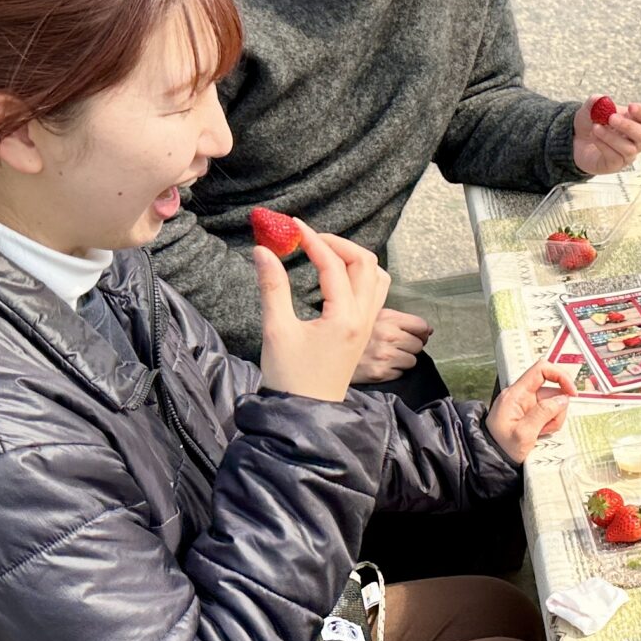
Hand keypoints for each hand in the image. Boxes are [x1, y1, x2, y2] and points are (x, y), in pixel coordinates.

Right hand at [255, 226, 386, 402]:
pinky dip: (359, 276)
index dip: (312, 240)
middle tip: (308, 237)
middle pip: (366, 263)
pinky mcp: (364, 332)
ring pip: (376, 277)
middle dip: (338, 243)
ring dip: (354, 258)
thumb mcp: (277, 329)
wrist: (305, 414)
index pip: (334, 265)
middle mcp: (364, 319)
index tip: (292, 226)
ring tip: (323, 253)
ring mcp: (368, 326)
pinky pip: (374, 293)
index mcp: (344, 317)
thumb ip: (273, 286)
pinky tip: (334, 277)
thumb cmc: (290, 377)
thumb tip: (264, 250)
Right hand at [352, 307, 433, 383]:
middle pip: (419, 344)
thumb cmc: (351, 335)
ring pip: (412, 360)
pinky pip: (400, 373)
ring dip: (403, 360)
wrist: (327, 355)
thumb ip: (398, 320)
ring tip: (387, 356)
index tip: (419, 335)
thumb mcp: (371, 316)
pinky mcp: (380, 372)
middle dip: (411, 346)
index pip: (421, 326)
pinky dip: (394, 371)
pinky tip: (381, 365)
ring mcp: (385, 355)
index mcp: (386, 318)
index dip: (423, 332)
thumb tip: (429, 329)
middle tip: (396, 347)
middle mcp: (387, 335)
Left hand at [486, 358, 572, 462]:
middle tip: (548, 426)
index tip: (571, 391)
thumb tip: (562, 399)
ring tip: (541, 432)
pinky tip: (541, 432)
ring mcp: (527, 404)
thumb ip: (543, 413)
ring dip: (554, 419)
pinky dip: (550, 423)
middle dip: (557, 409)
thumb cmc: (501, 447)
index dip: (560, 376)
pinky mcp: (531, 413)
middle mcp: (522, 395)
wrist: (491, 459)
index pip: (541, 369)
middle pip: (552, 390)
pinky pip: (549, 412)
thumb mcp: (523, 434)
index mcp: (516, 394)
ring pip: (553, 403)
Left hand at [573, 98, 640, 174]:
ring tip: (595, 128)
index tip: (631, 106)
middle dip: (627, 126)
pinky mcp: (616, 165)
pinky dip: (604, 146)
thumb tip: (600, 99)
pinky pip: (615, 158)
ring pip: (629, 149)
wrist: (577, 141)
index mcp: (634, 121)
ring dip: (610, 137)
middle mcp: (635, 139)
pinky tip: (594, 138)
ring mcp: (627, 154)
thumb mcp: (590, 109)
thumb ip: (595, 102)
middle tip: (610, 118)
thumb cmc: (590, 123)